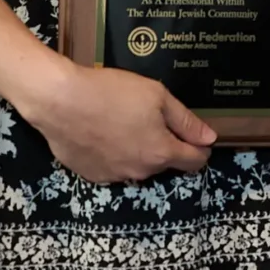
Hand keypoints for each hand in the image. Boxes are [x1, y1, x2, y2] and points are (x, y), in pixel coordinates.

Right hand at [26, 62, 215, 182]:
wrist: (60, 101)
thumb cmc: (112, 93)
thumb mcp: (157, 96)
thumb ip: (185, 121)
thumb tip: (210, 138)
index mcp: (161, 153)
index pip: (195, 161)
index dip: (200, 149)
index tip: (196, 138)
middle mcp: (141, 172)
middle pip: (164, 163)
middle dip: (165, 146)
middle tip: (150, 120)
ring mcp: (114, 176)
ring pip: (137, 167)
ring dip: (138, 152)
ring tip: (122, 125)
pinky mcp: (91, 175)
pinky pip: (112, 168)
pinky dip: (113, 155)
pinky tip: (102, 135)